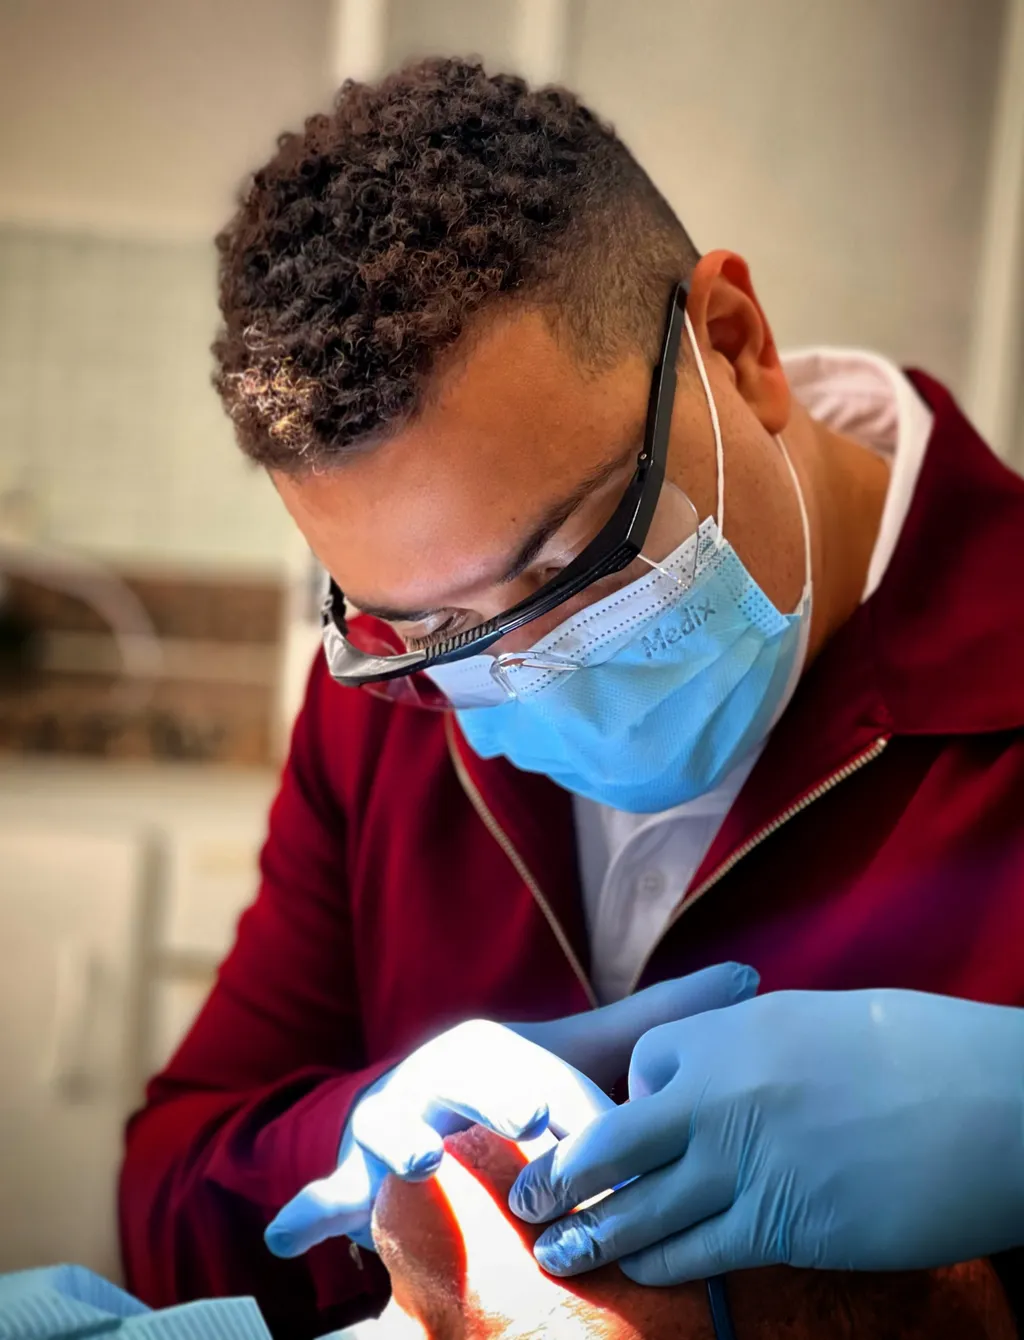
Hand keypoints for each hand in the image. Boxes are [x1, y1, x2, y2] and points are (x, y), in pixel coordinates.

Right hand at [264, 962, 757, 1256]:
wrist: (431, 1110)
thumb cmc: (516, 1089)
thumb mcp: (581, 1055)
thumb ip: (661, 1021)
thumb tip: (752, 978)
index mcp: (493, 1047)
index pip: (536, 1075)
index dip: (565, 1103)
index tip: (586, 1124)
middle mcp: (436, 1074)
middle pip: (465, 1086)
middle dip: (495, 1102)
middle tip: (531, 1123)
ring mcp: (390, 1121)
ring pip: (392, 1128)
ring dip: (402, 1142)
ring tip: (423, 1161)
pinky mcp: (353, 1169)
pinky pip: (327, 1189)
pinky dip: (308, 1211)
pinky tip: (290, 1237)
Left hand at [510, 988, 1023, 1281]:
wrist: (986, 1103)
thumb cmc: (911, 1049)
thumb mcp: (814, 1021)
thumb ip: (751, 1045)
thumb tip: (722, 1070)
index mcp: (727, 1035)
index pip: (642, 1068)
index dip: (629, 1098)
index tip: (627, 1121)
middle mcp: (719, 1096)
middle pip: (615, 1143)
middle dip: (566, 1175)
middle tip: (531, 1202)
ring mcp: (745, 1165)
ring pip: (644, 1208)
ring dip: (596, 1235)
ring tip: (558, 1252)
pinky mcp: (782, 1227)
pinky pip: (699, 1253)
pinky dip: (660, 1265)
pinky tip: (637, 1275)